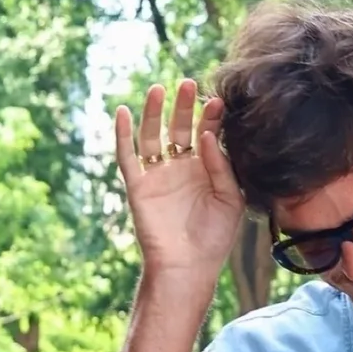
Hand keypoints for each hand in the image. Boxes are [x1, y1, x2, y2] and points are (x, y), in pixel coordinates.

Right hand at [114, 80, 244, 289]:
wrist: (188, 268)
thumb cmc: (214, 239)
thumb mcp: (229, 199)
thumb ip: (221, 166)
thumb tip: (206, 134)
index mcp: (205, 170)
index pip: (206, 133)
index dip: (210, 117)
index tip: (218, 101)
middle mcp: (180, 168)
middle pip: (179, 128)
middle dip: (183, 106)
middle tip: (188, 84)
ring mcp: (158, 176)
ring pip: (152, 136)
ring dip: (154, 112)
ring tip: (159, 89)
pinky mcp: (138, 187)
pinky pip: (127, 157)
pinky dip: (123, 135)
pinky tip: (124, 113)